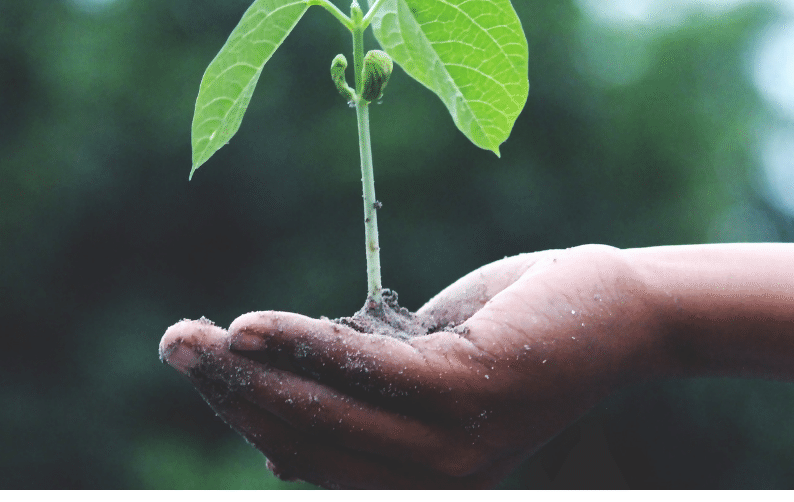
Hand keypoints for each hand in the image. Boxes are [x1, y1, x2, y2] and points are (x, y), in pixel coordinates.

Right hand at [158, 244, 662, 487]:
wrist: (620, 311)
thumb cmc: (519, 331)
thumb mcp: (427, 362)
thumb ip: (364, 381)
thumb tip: (281, 378)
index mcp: (420, 480)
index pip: (310, 458)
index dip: (245, 414)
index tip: (200, 364)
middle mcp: (435, 482)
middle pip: (305, 441)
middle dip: (230, 394)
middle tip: (173, 343)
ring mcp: (454, 443)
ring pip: (325, 413)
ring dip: (249, 372)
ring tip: (193, 336)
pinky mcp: (470, 391)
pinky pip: (367, 372)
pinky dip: (304, 347)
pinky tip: (252, 325)